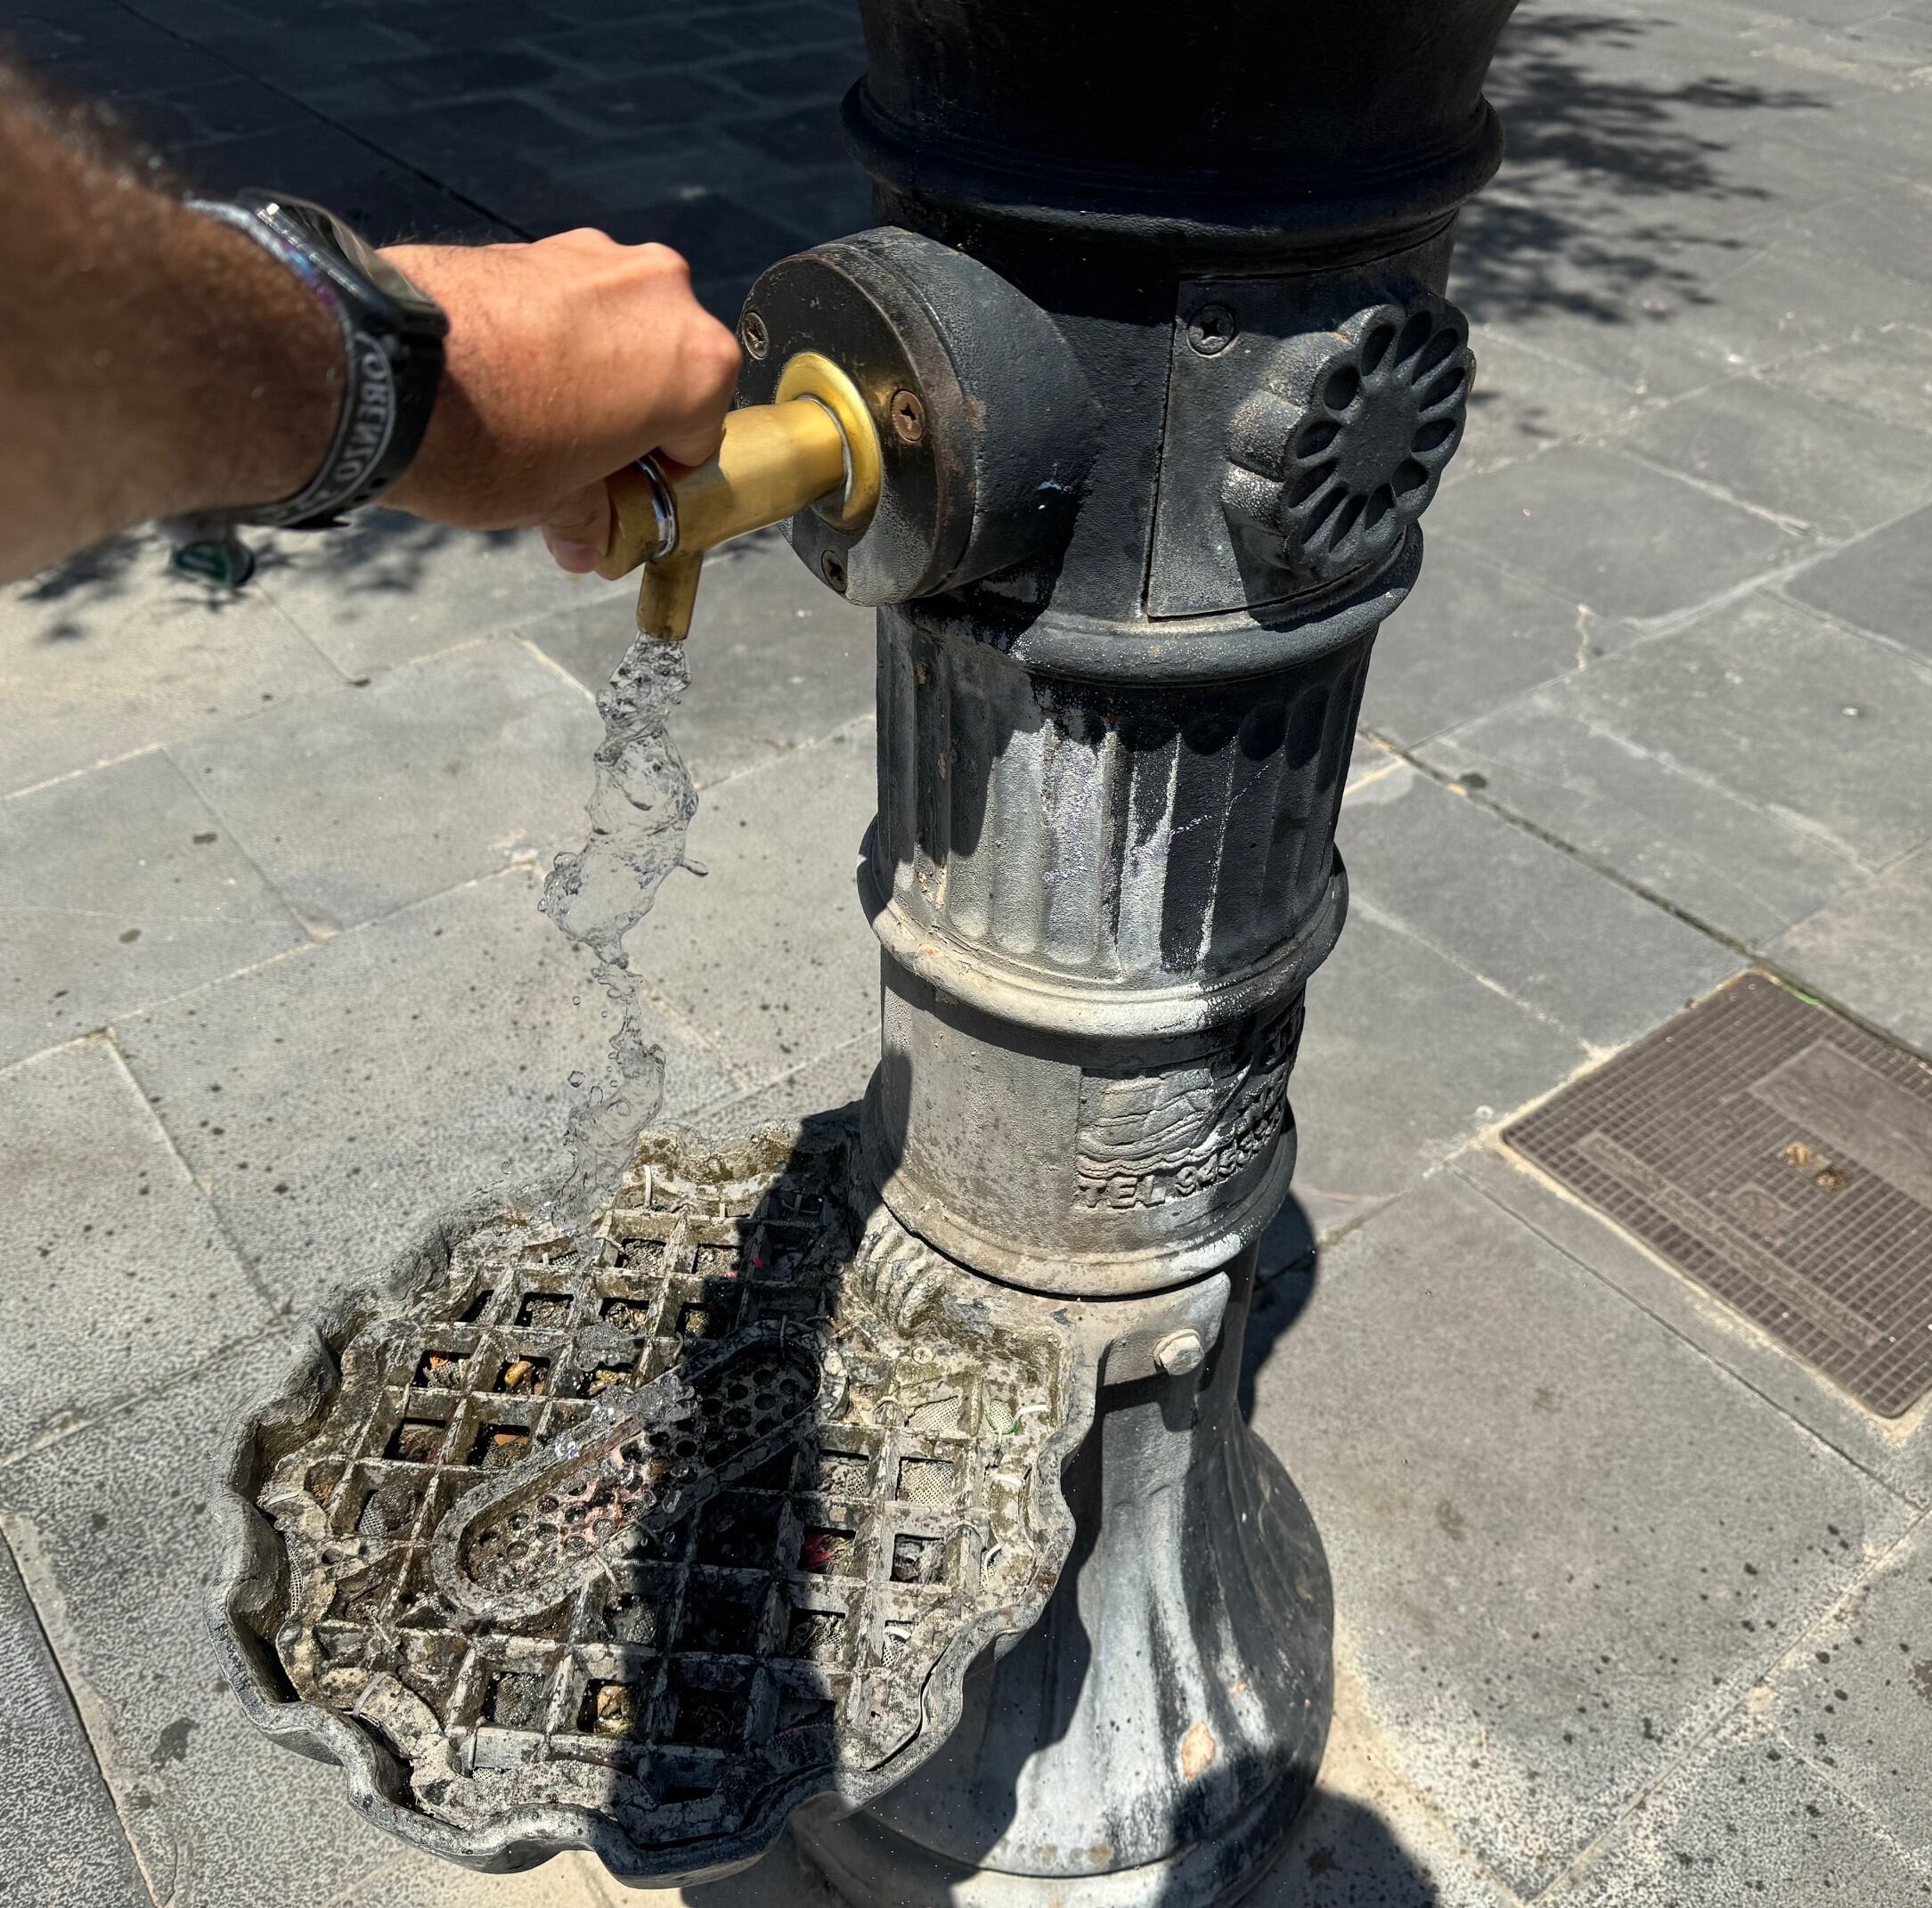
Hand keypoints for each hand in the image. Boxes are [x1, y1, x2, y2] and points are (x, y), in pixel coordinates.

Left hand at [378, 230, 742, 570]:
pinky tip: (505, 376)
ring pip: (616, 330)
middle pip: (664, 371)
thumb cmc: (490, 439)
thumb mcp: (553, 503)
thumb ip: (588, 517)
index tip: (624, 492)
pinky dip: (551, 336)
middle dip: (629, 414)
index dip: (660, 475)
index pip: (700, 437)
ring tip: (533, 418)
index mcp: (697, 365)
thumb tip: (588, 541)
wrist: (384, 367)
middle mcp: (663, 294)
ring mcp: (599, 256)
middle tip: (579, 459)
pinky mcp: (539, 242)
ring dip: (591, 371)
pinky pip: (567, 301)